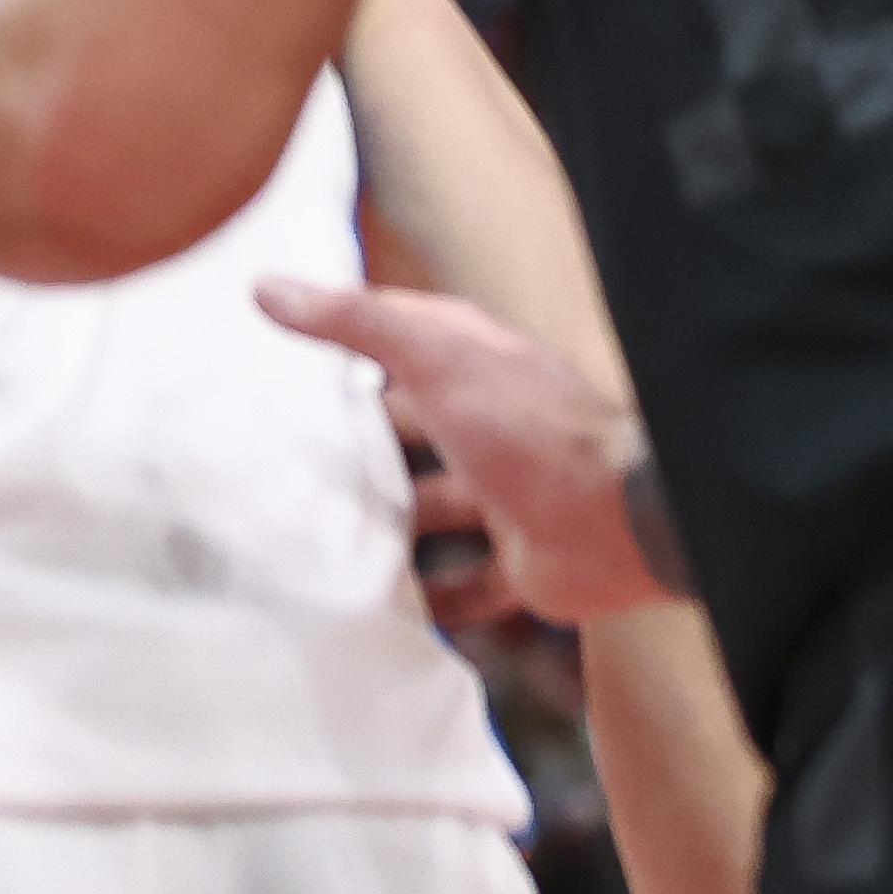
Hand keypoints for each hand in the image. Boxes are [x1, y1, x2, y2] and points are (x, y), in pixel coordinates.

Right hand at [254, 279, 676, 623]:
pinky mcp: (520, 560)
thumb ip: (358, 323)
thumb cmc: (531, 430)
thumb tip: (268, 286)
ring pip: (433, 507)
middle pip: (411, 427)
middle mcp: (492, 425)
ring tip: (315, 537)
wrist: (624, 522)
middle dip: (359, 442)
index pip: (406, 337)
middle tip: (283, 458)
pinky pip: (464, 584)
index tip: (285, 351)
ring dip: (385, 524)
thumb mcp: (436, 359)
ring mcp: (508, 494)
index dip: (351, 337)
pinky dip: (429, 599)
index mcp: (478, 367)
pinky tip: (380, 606)